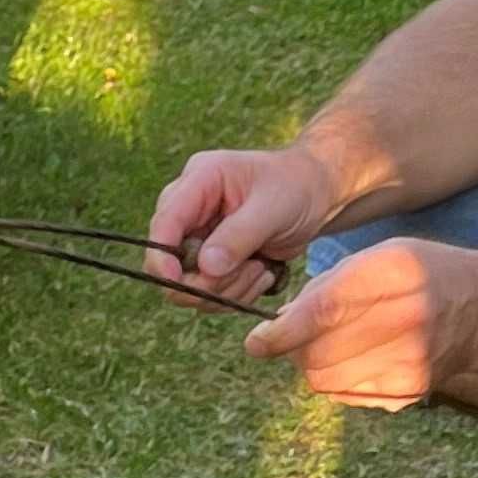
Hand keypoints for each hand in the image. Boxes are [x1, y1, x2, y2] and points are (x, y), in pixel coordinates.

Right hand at [145, 143, 341, 306]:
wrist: (315, 194)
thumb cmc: (297, 186)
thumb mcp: (274, 206)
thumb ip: (238, 235)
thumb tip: (205, 267)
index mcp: (199, 182)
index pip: (163, 224)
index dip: (162, 257)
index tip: (177, 281)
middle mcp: (189, 212)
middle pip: (169, 264)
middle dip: (209, 280)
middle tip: (252, 269)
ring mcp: (196, 240)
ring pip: (189, 287)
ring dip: (228, 289)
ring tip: (262, 267)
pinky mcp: (207, 263)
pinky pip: (207, 295)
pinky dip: (235, 294)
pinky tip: (261, 272)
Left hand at [245, 239, 477, 409]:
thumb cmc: (421, 274)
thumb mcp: (379, 257)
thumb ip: (326, 286)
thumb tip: (275, 326)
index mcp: (395, 274)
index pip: (324, 311)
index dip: (282, 332)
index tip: (256, 342)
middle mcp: (406, 318)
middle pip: (317, 354)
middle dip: (295, 349)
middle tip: (298, 337)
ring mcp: (409, 361)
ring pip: (325, 380)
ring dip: (313, 366)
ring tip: (331, 345)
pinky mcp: (408, 391)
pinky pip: (346, 394)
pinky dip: (338, 379)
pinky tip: (358, 359)